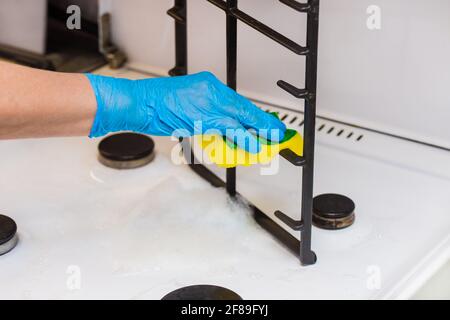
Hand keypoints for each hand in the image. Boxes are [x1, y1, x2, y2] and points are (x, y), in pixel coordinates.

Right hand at [86, 71, 285, 152]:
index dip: (254, 115)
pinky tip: (254, 147)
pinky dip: (243, 140)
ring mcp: (209, 105)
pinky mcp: (203, 119)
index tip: (266, 122)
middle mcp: (212, 92)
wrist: (140, 103)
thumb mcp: (188, 103)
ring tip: (271, 142)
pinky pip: (229, 131)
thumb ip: (207, 112)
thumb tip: (222, 126)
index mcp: (210, 85)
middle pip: (244, 109)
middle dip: (263, 123)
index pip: (238, 102)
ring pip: (241, 119)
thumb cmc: (158, 103)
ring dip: (258, 132)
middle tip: (277, 133)